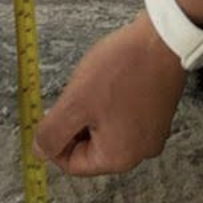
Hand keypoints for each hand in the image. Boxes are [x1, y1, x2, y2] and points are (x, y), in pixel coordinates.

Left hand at [33, 14, 187, 177]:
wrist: (162, 39)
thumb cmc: (122, 69)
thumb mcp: (75, 102)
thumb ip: (52, 133)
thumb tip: (39, 152)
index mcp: (118, 158)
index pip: (72, 164)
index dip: (56, 138)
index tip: (55, 111)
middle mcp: (139, 152)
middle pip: (91, 147)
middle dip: (78, 121)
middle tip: (79, 92)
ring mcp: (152, 133)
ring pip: (106, 129)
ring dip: (94, 109)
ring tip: (98, 82)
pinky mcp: (158, 114)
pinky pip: (124, 117)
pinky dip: (112, 102)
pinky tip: (114, 79)